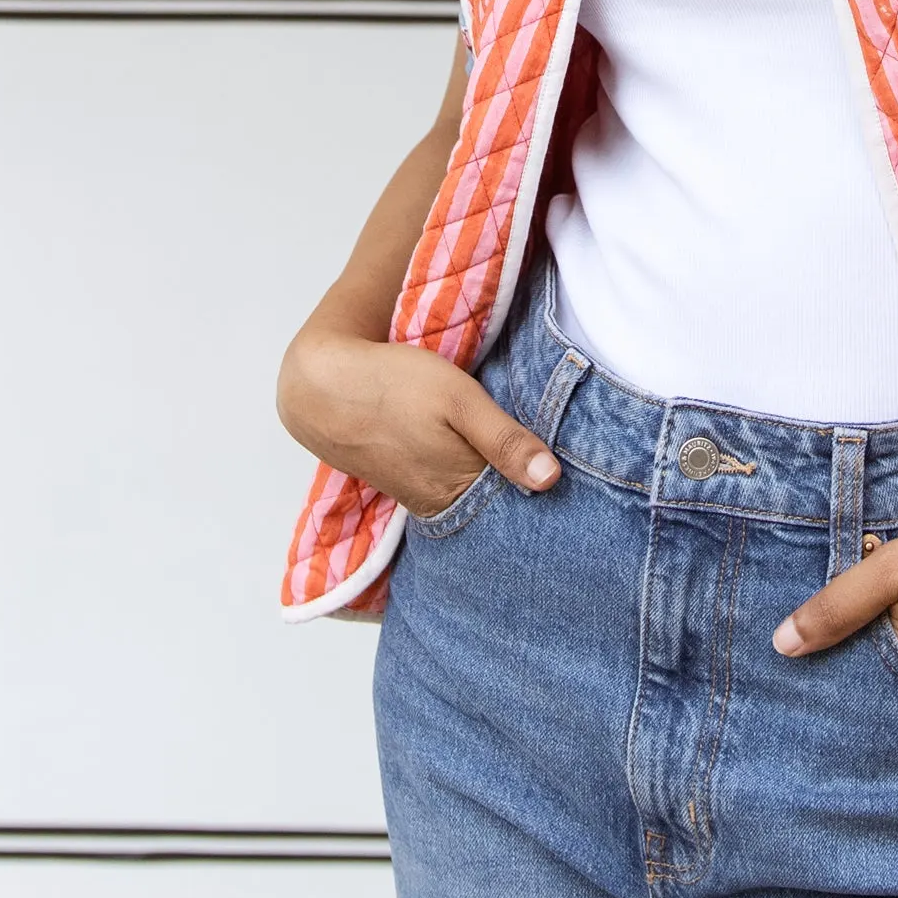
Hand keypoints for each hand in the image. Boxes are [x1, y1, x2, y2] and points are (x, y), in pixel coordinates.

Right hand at [276, 325, 561, 522]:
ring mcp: (420, 496)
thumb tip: (552, 480)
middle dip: (525, 504)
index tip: (577, 500)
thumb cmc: (392, 384)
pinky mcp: (406, 485)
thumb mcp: (458, 399)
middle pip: (496, 512)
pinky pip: (450, 495)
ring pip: (473, 504)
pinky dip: (471, 487)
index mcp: (460, 484)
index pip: (518, 509)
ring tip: (529, 481)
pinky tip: (483, 470)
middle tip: (561, 496)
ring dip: (498, 494)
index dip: (547, 502)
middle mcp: (441, 501)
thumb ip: (504, 439)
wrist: (320, 386)